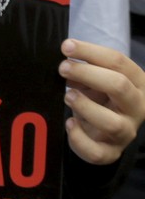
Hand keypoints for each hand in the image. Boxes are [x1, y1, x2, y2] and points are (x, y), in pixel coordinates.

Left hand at [60, 38, 144, 165]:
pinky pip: (96, 151)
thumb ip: (85, 69)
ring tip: (68, 96)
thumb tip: (67, 60)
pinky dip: (79, 137)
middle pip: (119, 86)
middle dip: (88, 74)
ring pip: (112, 123)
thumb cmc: (100, 97)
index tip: (66, 46)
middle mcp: (137, 107)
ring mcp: (126, 131)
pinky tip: (69, 124)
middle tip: (63, 68)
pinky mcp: (111, 152)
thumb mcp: (96, 80)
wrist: (103, 131)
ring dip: (86, 106)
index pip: (119, 62)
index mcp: (138, 83)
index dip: (91, 52)